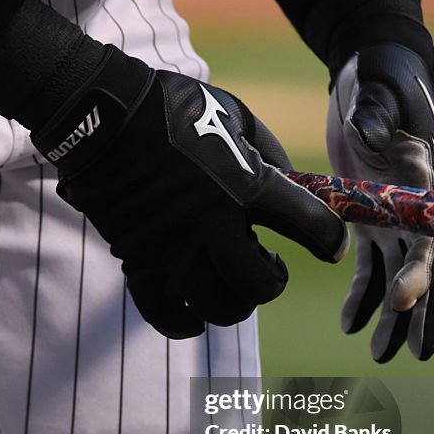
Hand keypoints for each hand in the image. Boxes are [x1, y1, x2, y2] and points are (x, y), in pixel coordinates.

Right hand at [32, 46, 347, 338]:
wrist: (102, 114)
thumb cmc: (174, 109)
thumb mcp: (236, 115)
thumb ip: (271, 155)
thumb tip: (294, 190)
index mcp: (245, 183)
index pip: (310, 226)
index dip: (330, 240)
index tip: (331, 247)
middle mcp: (210, 221)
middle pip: (260, 286)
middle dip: (272, 281)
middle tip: (268, 265)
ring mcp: (170, 245)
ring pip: (215, 306)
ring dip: (232, 303)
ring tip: (230, 287)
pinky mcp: (136, 258)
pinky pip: (162, 312)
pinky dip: (183, 324)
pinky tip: (194, 320)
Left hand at [327, 43, 433, 361]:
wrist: (372, 76)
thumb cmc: (377, 80)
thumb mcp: (374, 90)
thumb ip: (372, 114)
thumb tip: (362, 133)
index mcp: (425, 179)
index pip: (430, 233)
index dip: (420, 270)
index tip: (404, 301)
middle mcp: (420, 204)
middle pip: (427, 266)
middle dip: (422, 311)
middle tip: (412, 352)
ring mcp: (397, 214)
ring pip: (400, 274)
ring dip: (392, 315)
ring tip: (378, 353)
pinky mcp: (371, 217)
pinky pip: (371, 265)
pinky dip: (363, 294)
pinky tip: (350, 323)